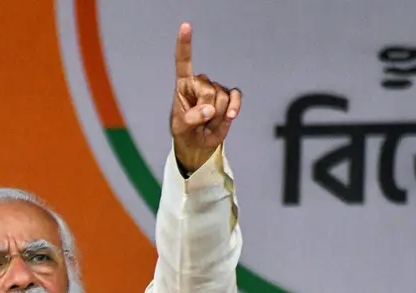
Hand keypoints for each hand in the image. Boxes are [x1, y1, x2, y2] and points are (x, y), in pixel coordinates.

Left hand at [171, 22, 241, 172]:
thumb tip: (210, 109)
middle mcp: (200, 83)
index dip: (185, 44)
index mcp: (183, 85)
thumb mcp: (181, 127)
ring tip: (207, 124)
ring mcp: (216, 89)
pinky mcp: (229, 98)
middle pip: (208, 88)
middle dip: (205, 109)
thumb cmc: (184, 132)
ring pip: (222, 96)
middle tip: (199, 122)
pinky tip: (230, 116)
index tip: (186, 26)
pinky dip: (234, 106)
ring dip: (216, 116)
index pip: (184, 61)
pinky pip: (235, 96)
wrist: (198, 144)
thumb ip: (191, 118)